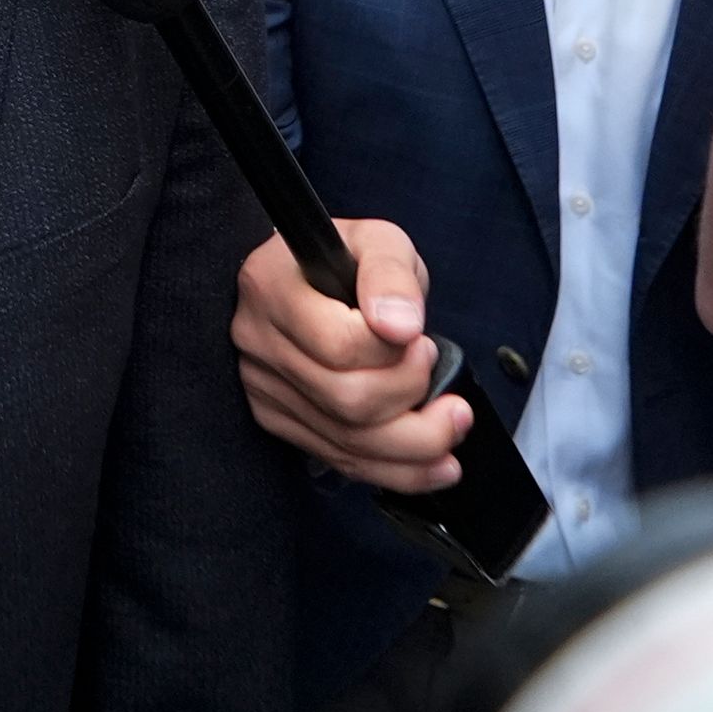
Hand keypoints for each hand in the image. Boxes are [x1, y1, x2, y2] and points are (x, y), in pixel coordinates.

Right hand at [233, 220, 470, 490]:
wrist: (309, 279)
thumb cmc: (345, 258)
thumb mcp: (376, 241)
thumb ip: (391, 275)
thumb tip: (402, 327)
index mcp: (270, 287)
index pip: (339, 345)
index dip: (395, 355)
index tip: (421, 341)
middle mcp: (257, 341)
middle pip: (346, 401)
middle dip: (412, 399)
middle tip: (442, 380)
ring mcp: (264, 387)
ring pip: (347, 441)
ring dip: (416, 445)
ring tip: (455, 425)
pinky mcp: (279, 420)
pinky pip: (340, 459)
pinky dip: (397, 470)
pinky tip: (436, 465)